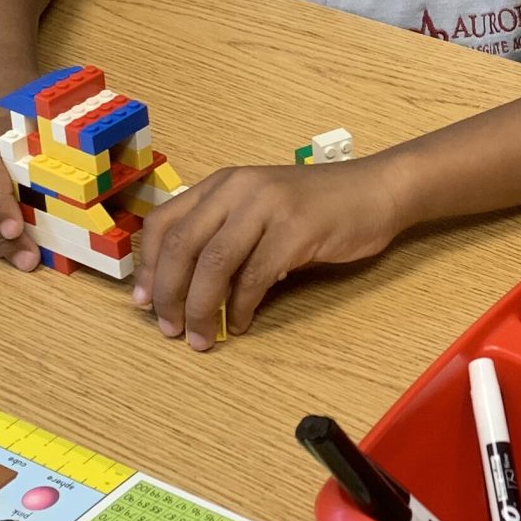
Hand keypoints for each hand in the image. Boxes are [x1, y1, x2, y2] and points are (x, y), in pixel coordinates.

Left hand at [131, 160, 408, 347]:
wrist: (376, 191)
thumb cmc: (318, 207)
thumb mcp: (261, 211)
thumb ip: (226, 236)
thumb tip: (187, 288)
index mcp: (223, 184)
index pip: (164, 221)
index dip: (149, 266)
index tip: (144, 302)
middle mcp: (238, 188)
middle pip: (183, 244)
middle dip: (169, 293)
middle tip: (169, 328)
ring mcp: (268, 206)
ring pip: (214, 262)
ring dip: (201, 307)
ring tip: (200, 337)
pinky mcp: (297, 229)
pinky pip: (255, 275)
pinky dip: (242, 306)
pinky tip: (241, 324)